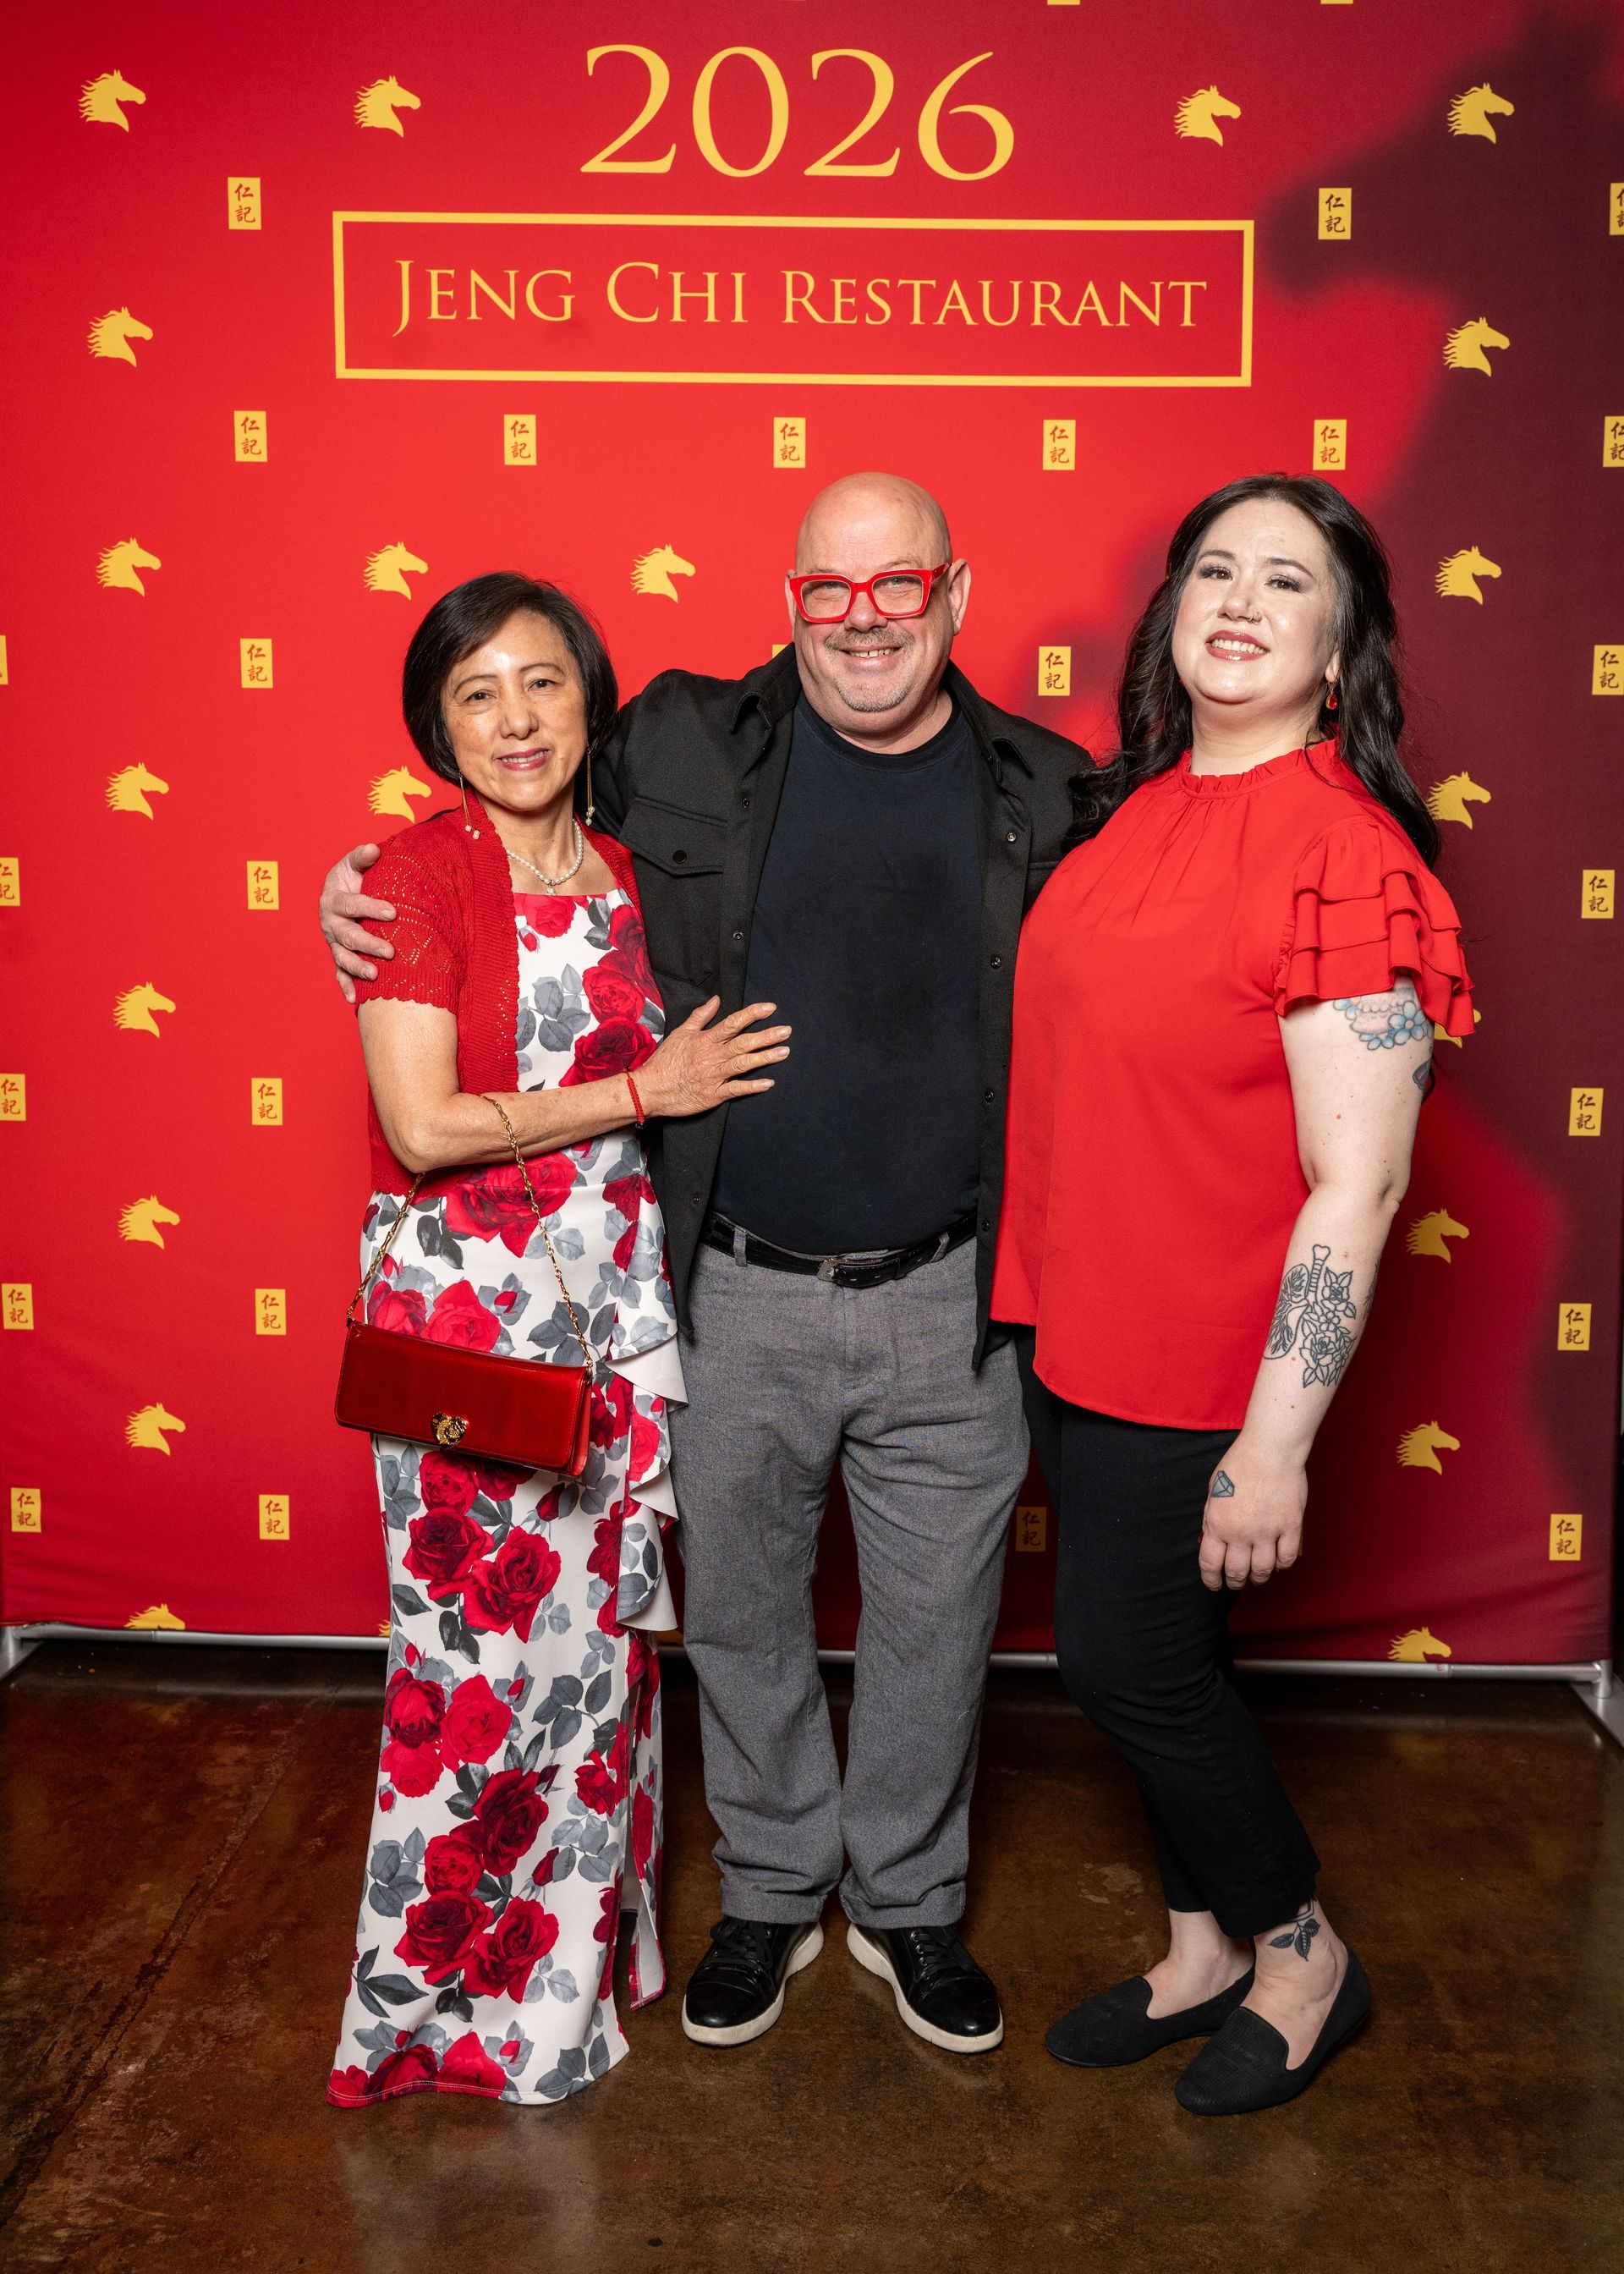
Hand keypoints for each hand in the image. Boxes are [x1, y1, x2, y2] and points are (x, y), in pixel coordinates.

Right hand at [319, 844, 395, 1003]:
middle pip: (348, 936)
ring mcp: (334, 942)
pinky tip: (354, 1000)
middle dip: (368, 944)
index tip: (392, 912)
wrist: (339, 892)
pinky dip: (346, 986)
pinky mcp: (339, 955)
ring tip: (375, 976)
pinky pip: (340, 973)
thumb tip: (374, 848)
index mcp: (333, 899)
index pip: (350, 905)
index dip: (370, 908)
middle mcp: (331, 923)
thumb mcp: (353, 864)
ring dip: (357, 968)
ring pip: (343, 957)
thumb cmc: (352, 877)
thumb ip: (362, 857)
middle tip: (390, 951)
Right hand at [635, 998, 789, 1118]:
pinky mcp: (713, 1095)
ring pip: (743, 1064)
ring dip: (765, 1058)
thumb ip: (700, 1017)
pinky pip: (736, 1090)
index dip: (752, 1014)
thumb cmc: (664, 1062)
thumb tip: (716, 999)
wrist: (649, 1090)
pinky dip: (753, 1087)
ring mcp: (714, 1076)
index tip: (771, 1008)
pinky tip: (769, 1083)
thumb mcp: (680, 1033)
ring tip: (784, 1051)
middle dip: (766, 1036)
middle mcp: (712, 1056)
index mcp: (705, 1040)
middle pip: (743, 1043)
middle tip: (787, 1030)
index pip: (733, 1023)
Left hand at [1197, 1436, 1306, 1591]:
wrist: (1271, 1449)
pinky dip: (1282, 1565)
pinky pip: (1287, 1558)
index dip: (1211, 1580)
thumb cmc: (1240, 1463)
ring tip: (1257, 1575)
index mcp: (1218, 1523)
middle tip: (1237, 1582)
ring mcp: (1268, 1532)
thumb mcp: (1213, 1489)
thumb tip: (1209, 1539)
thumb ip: (1210, 1516)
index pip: (1211, 1564)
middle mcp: (1241, 1533)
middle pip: (1237, 1572)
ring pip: (1264, 1571)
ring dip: (1259, 1577)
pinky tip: (1277, 1562)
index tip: (1215, 1585)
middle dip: (1235, 1582)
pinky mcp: (1291, 1527)